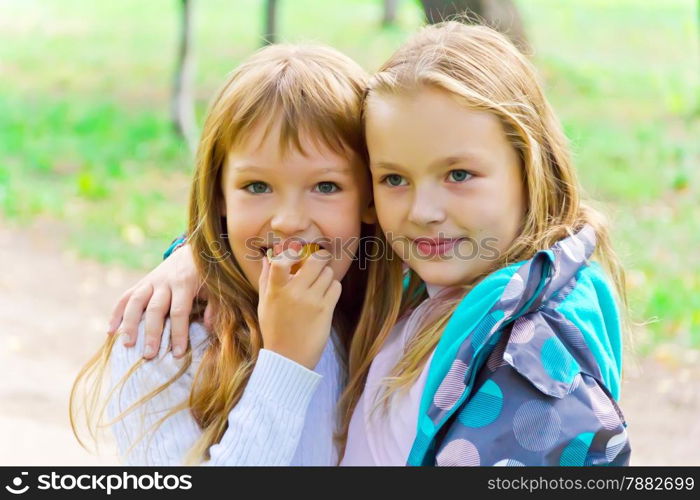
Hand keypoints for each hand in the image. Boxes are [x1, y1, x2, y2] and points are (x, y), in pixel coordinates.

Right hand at [107, 243, 214, 358]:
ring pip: (135, 302)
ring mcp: (150, 281)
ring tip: (127, 344)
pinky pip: (125, 297)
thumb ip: (214, 307)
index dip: (178, 333)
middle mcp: (164, 282)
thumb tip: (209, 327)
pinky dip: (116, 313)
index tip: (177, 353)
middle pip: (155, 309)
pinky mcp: (142, 282)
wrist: (193, 251)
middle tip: (149, 355)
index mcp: (184, 283)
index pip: (179, 311)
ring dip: (129, 324)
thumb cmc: (206, 275)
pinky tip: (111, 331)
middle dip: (151, 333)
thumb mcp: (215, 288)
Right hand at [257, 243, 341, 368]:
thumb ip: (266, 279)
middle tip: (318, 261)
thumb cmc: (274, 330)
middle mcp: (295, 292)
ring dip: (325, 275)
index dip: (292, 252)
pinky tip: (325, 295)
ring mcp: (312, 301)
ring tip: (319, 284)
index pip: (282, 261)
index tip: (296, 254)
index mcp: (276, 290)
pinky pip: (336, 286)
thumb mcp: (264, 304)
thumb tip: (268, 257)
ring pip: (328, 273)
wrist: (288, 359)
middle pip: (316, 260)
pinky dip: (332, 287)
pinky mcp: (326, 310)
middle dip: (319, 257)